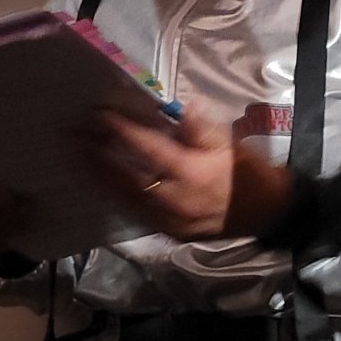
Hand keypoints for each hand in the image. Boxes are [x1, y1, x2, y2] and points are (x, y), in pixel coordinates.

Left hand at [73, 99, 294, 240]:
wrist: (267, 212)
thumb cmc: (247, 172)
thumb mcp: (227, 142)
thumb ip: (198, 127)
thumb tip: (176, 107)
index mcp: (190, 173)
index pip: (147, 148)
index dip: (120, 130)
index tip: (98, 114)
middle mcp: (173, 200)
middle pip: (124, 176)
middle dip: (96, 155)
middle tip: (73, 136)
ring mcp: (168, 220)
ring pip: (124, 197)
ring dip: (99, 176)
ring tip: (78, 156)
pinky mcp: (168, 232)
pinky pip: (134, 211)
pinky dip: (116, 195)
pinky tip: (101, 182)